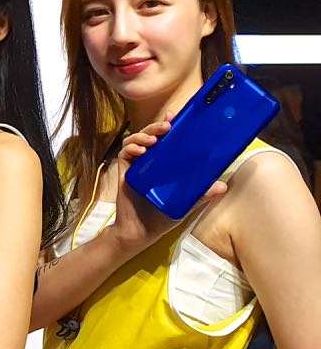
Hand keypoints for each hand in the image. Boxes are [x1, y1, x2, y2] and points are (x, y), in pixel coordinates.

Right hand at [111, 112, 225, 254]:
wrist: (141, 231)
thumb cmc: (163, 216)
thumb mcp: (186, 203)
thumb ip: (202, 194)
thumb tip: (223, 186)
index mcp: (163, 164)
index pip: (166, 139)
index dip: (168, 125)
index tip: (175, 117)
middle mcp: (149, 161)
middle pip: (150, 135)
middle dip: (156, 126)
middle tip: (167, 126)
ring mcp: (136, 165)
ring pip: (135, 140)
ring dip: (143, 135)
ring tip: (153, 139)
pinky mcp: (124, 171)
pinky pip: (124, 153)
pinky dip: (131, 148)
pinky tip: (140, 151)